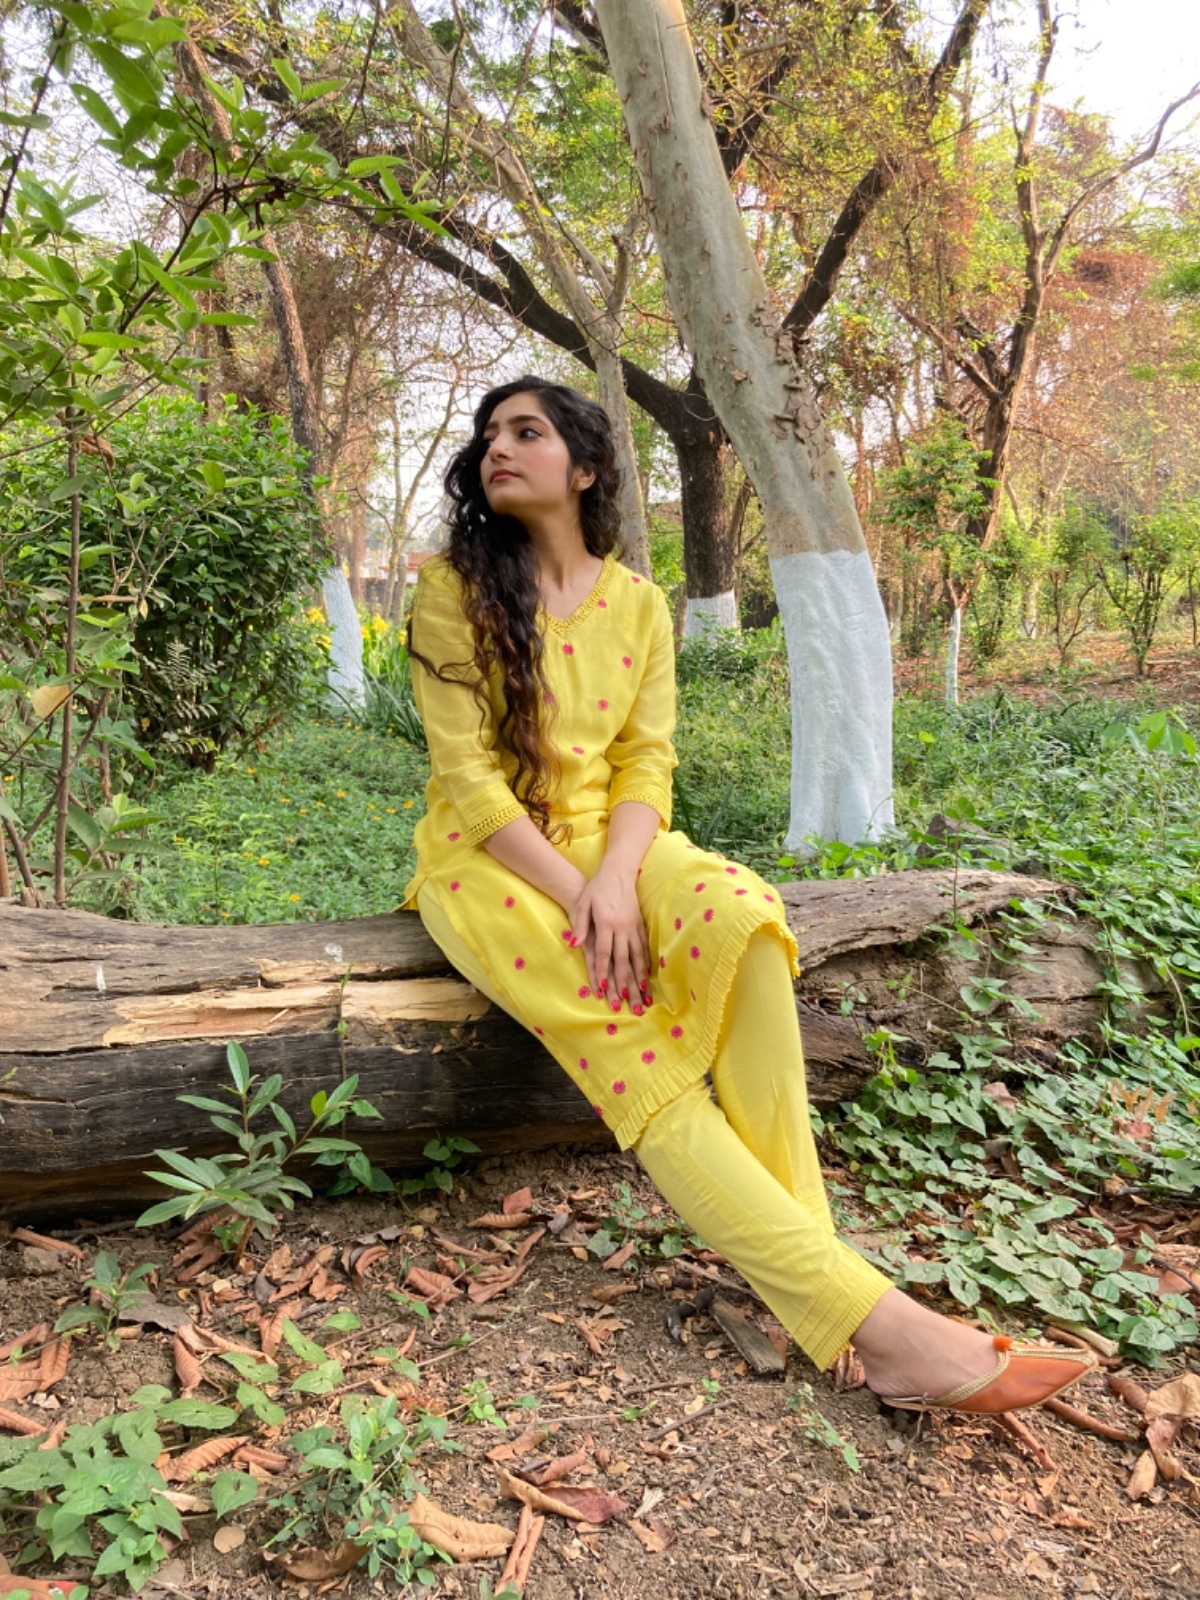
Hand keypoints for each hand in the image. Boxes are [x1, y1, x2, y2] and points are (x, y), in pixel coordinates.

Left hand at [568, 859, 651, 1012]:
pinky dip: (646, 963)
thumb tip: (573, 944)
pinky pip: (644, 947)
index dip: (604, 971)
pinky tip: (646, 975)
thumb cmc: (596, 889)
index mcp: (606, 923)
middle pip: (623, 959)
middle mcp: (622, 927)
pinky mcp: (640, 924)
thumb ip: (579, 925)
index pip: (605, 952)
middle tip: (625, 1001)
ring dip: (639, 977)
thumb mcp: (583, 904)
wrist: (617, 873)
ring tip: (642, 995)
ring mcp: (634, 926)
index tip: (604, 989)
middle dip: (624, 982)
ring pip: (638, 956)